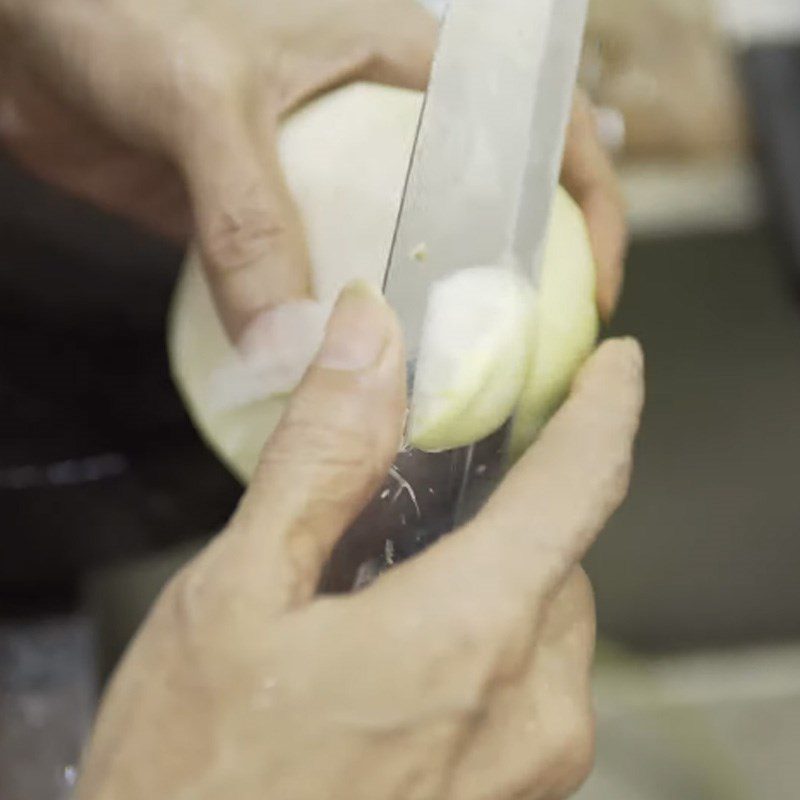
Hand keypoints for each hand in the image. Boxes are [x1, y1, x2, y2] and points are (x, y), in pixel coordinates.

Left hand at [0, 2, 624, 339]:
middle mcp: (377, 128)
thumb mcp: (202, 99)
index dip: (585, 201)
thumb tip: (292, 344)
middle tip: (520, 367)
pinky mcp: (271, 228)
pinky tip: (344, 384)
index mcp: (400, 64)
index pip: (531, 125)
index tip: (592, 285)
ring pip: (400, 261)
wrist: (29, 40)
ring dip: (420, 324)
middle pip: (476, 214)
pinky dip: (336, 336)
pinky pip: (322, 287)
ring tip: (443, 394)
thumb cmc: (115, 11)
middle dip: (512, 286)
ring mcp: (324, 184)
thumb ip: (248, 219)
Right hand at [76, 283, 643, 799]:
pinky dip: (483, 641)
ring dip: (490, 578)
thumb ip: (320, 457)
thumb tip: (368, 336)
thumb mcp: (238, 595)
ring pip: (544, 620)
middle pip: (556, 556)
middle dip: (506, 508)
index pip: (580, 485)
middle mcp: (531, 711)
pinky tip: (398, 660)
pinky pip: (527, 686)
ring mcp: (531, 771)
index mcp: (469, 637)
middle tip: (428, 490)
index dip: (605, 408)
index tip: (616, 364)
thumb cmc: (197, 778)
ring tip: (390, 585)